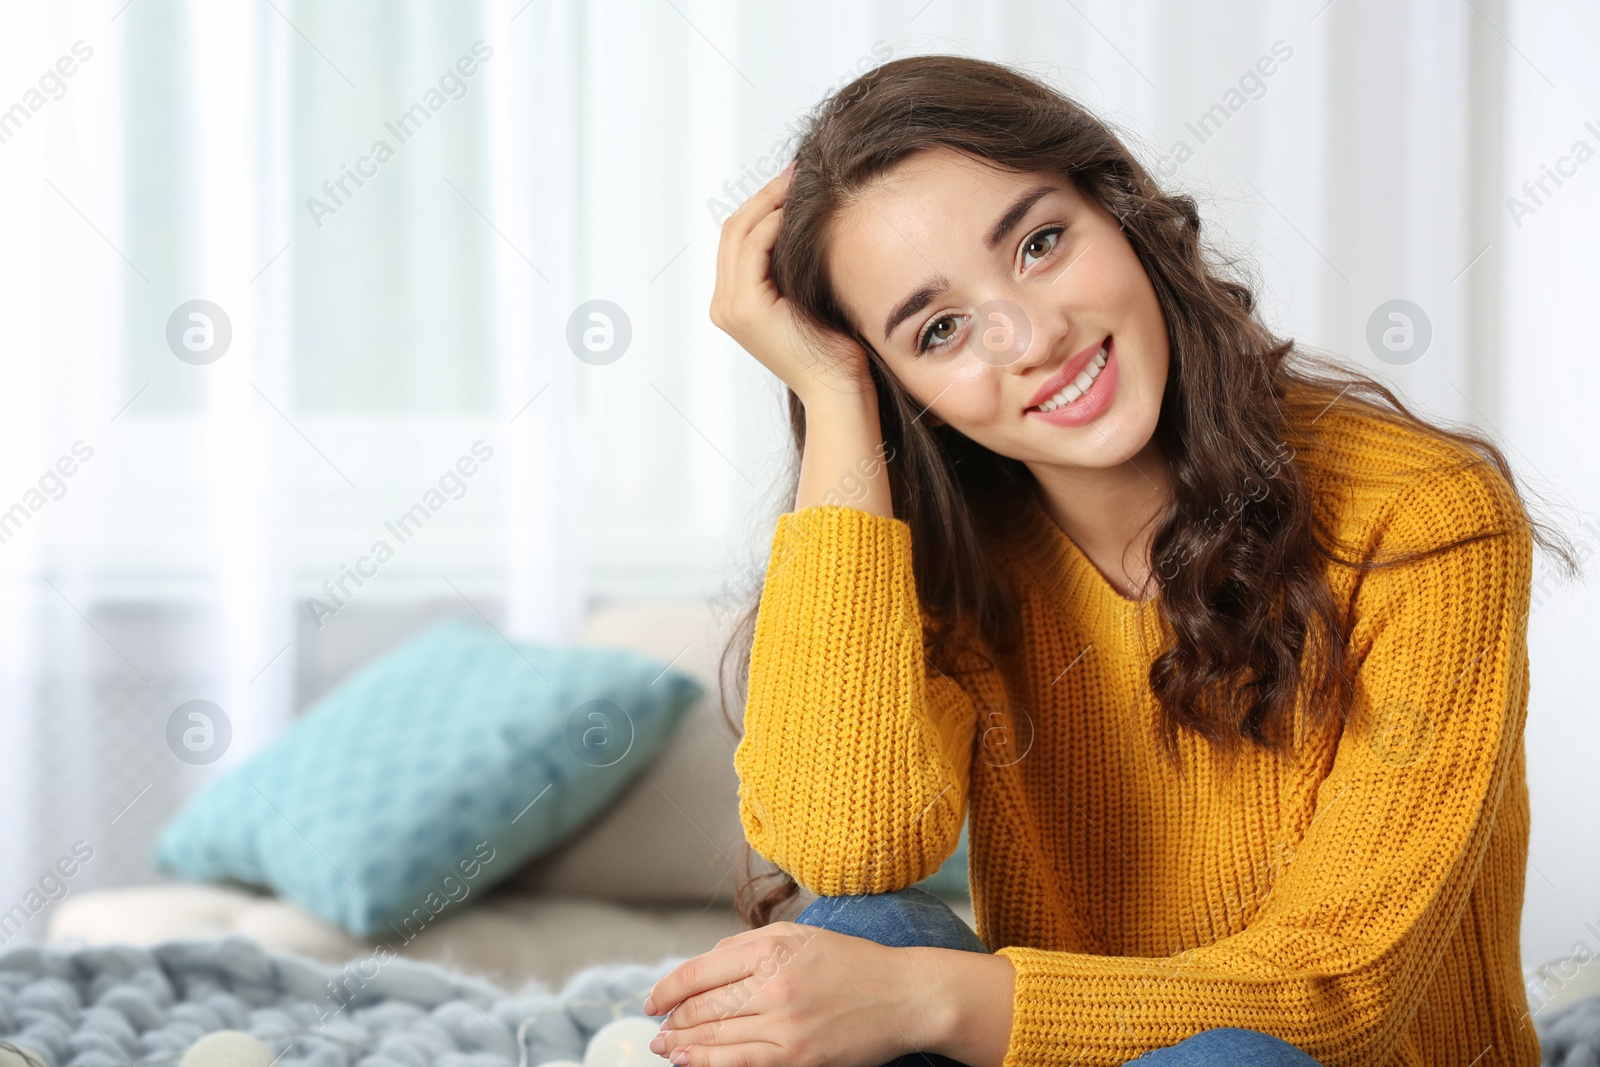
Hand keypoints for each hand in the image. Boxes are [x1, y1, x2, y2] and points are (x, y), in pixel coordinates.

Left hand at [643, 921, 939, 1066]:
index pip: (699, 971)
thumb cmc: (853, 962)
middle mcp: (773, 983)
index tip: (654, 999)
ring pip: (715, 1036)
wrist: (905, 996)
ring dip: (681, 1043)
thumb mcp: (801, 935)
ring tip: (663, 1046)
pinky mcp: (798, 1056)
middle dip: (672, 1018)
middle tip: (657, 1027)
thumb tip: (706, 962)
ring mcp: (785, 1023)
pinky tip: (686, 1061)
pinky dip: (706, 1062)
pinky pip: (740, 1062)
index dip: (668, 988)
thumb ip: (750, 943)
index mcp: (771, 947)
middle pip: (702, 1006)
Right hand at [710, 165, 876, 406]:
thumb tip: (807, 218)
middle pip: (733, 230)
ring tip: (798, 181)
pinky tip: (798, 210)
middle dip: (764, 195)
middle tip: (796, 170)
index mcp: (734, 304)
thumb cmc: (836, 349)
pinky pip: (753, 249)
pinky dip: (773, 224)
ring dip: (769, 202)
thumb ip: (794, 265)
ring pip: (739, 234)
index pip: (738, 239)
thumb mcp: (809, 296)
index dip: (762, 205)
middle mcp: (723, 305)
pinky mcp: (746, 308)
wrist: (838, 388)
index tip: (794, 181)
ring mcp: (730, 308)